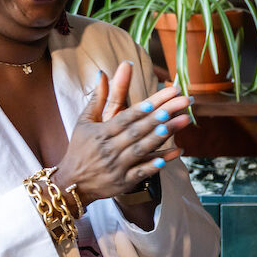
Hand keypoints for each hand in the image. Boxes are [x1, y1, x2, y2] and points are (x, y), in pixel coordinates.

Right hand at [59, 63, 191, 203]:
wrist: (72, 184)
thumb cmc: (80, 148)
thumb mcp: (84, 122)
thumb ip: (98, 98)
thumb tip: (102, 72)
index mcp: (100, 133)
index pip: (124, 118)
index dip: (140, 110)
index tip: (157, 100)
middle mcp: (109, 149)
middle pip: (138, 130)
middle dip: (161, 115)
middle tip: (183, 101)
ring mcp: (117, 166)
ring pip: (143, 149)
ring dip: (164, 135)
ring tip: (184, 120)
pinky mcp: (124, 182)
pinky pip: (143, 172)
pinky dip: (158, 162)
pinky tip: (176, 152)